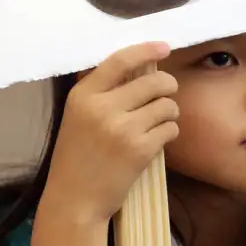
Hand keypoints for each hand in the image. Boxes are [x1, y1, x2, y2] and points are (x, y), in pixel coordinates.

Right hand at [39, 42, 179, 224]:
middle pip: (153, 81)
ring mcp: (122, 129)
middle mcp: (102, 108)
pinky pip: (170, 129)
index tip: (164, 46)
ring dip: (170, 111)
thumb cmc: (76, 156)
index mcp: (83, 95)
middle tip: (167, 92)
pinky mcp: (140, 150)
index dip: (146, 50)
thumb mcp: (76, 115)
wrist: (75, 200)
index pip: (120, 60)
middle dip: (168, 85)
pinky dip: (169, 132)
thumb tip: (136, 64)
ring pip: (166, 105)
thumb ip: (100, 90)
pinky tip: (157, 139)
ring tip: (160, 120)